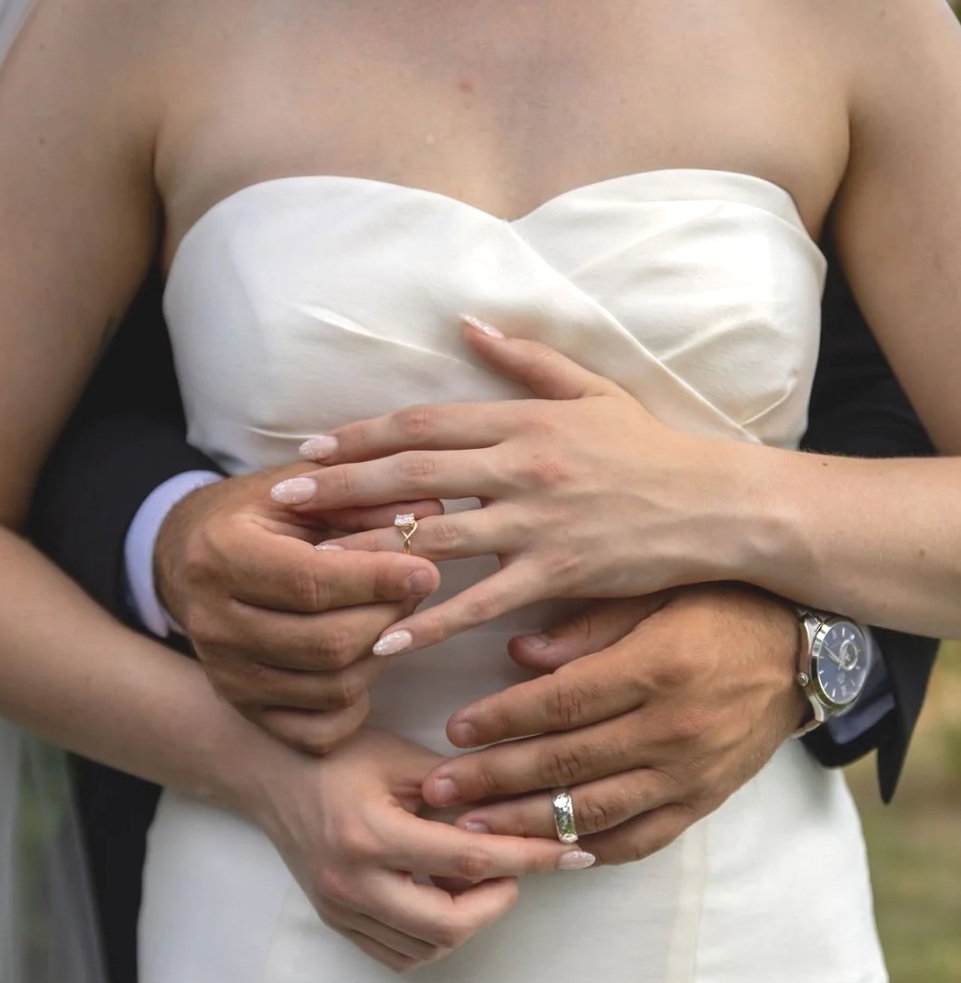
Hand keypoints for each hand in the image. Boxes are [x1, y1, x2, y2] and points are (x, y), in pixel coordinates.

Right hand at [156, 463, 441, 752]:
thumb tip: (432, 511)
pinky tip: (362, 662)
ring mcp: (228, 675)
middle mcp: (214, 623)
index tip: (426, 571)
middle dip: (388, 617)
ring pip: (333, 688)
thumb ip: (361, 497)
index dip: (377, 580)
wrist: (188, 560)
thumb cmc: (255, 519)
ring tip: (390, 618)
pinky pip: (319, 732)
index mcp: (220, 556)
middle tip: (414, 591)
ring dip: (380, 655)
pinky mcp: (246, 709)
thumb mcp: (300, 490)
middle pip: (328, 643)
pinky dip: (356, 704)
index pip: (310, 582)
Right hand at [249, 729, 595, 972]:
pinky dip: (435, 937)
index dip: (528, 858)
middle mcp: (352, 881)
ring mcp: (341, 908)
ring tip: (479, 880)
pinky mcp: (337, 922)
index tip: (573, 853)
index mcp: (369, 834)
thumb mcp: (399, 757)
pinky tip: (445, 899)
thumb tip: (525, 809)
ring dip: (467, 919)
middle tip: (514, 871)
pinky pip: (399, 954)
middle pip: (448, 925)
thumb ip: (458, 787)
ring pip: (426, 947)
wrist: (266, 775)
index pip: (466, 859)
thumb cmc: (337, 757)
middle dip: (497, 901)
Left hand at [273, 320, 739, 655]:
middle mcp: (522, 464)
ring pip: (436, 533)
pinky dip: (431, 619)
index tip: (311, 451)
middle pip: (414, 471)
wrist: (716, 504)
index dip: (362, 435)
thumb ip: (526, 360)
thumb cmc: (653, 449)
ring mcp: (537, 520)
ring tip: (312, 566)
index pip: (425, 422)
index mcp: (525, 419)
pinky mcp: (556, 570)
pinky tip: (387, 638)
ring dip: (368, 549)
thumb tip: (467, 325)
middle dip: (343, 486)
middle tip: (284, 501)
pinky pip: (480, 600)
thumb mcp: (592, 391)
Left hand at [416, 585, 804, 863]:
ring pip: (595, 812)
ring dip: (527, 825)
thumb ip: (586, 627)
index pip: (561, 704)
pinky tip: (547, 852)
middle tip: (437, 791)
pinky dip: (592, 851)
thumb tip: (516, 654)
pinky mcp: (705, 802)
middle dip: (494, 780)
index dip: (502, 720)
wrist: (801, 652)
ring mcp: (691, 775)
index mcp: (657, 668)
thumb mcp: (654, 594)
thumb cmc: (719, 608)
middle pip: (566, 764)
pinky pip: (642, 839)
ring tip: (473, 830)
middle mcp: (674, 729)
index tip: (454, 731)